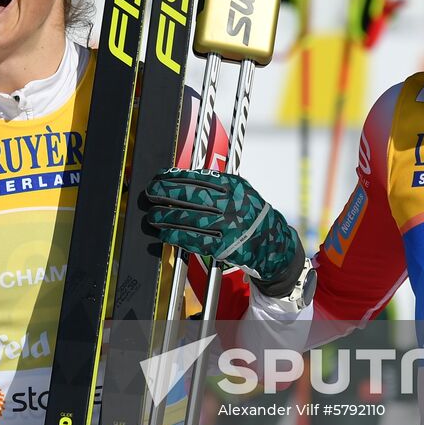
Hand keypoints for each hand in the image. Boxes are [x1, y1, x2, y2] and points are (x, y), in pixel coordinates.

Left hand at [143, 168, 303, 296]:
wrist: (273, 243)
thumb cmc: (250, 213)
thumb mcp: (240, 191)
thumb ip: (217, 183)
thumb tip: (181, 177)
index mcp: (234, 186)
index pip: (198, 177)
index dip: (174, 177)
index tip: (160, 177)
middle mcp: (231, 204)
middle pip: (191, 196)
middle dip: (165, 193)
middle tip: (150, 192)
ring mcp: (228, 226)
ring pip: (189, 219)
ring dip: (165, 216)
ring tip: (152, 214)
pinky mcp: (224, 247)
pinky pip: (194, 240)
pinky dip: (175, 236)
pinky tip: (163, 232)